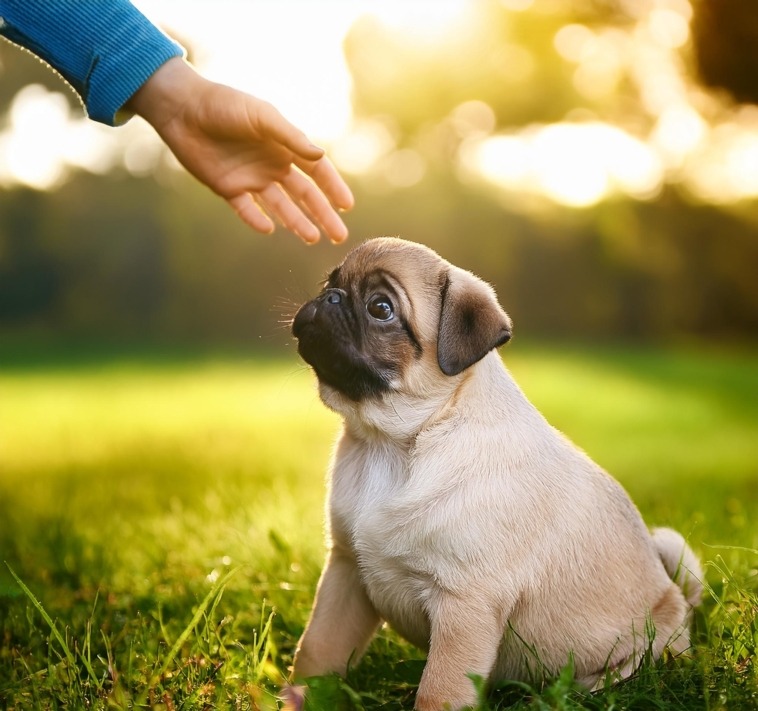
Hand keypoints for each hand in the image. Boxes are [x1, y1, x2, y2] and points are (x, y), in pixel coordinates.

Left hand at [127, 58, 353, 243]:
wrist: (183, 109)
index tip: (347, 206)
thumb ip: (291, 137)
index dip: (333, 188)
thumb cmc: (225, 104)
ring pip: (281, 207)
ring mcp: (252, 179)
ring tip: (313, 239)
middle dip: (323, 215)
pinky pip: (247, 210)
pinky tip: (270, 229)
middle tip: (339, 236)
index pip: (317, 171)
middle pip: (304, 195)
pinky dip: (258, 220)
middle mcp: (272, 165)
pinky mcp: (229, 189)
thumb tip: (320, 155)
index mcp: (284, 146)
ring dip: (297, 223)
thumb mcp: (262, 116)